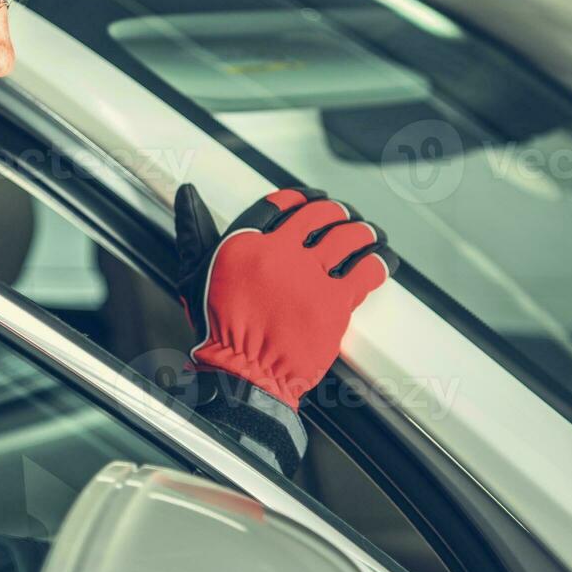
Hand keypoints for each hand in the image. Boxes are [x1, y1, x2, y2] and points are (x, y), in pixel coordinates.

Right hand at [174, 184, 397, 409]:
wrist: (243, 375)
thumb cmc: (219, 330)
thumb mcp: (195, 273)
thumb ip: (194, 229)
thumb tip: (187, 196)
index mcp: (246, 243)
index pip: (282, 203)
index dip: (303, 198)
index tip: (312, 201)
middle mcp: (278, 253)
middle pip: (320, 214)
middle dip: (337, 213)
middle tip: (345, 218)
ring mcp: (308, 276)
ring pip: (349, 236)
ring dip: (363, 231)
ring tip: (369, 234)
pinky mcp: (334, 302)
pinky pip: (367, 270)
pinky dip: (380, 261)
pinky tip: (384, 259)